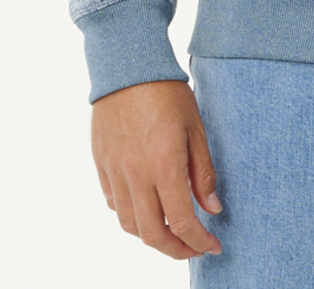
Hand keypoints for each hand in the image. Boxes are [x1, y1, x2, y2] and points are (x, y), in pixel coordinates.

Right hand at [90, 78, 223, 259]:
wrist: (127, 65)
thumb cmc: (167, 92)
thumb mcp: (195, 128)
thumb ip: (203, 172)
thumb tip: (212, 209)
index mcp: (164, 166)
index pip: (182, 222)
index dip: (199, 242)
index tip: (213, 246)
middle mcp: (135, 176)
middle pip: (152, 235)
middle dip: (175, 249)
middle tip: (193, 247)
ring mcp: (114, 172)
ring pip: (129, 224)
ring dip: (151, 235)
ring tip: (171, 229)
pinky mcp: (101, 164)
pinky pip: (114, 203)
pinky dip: (131, 214)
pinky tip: (146, 205)